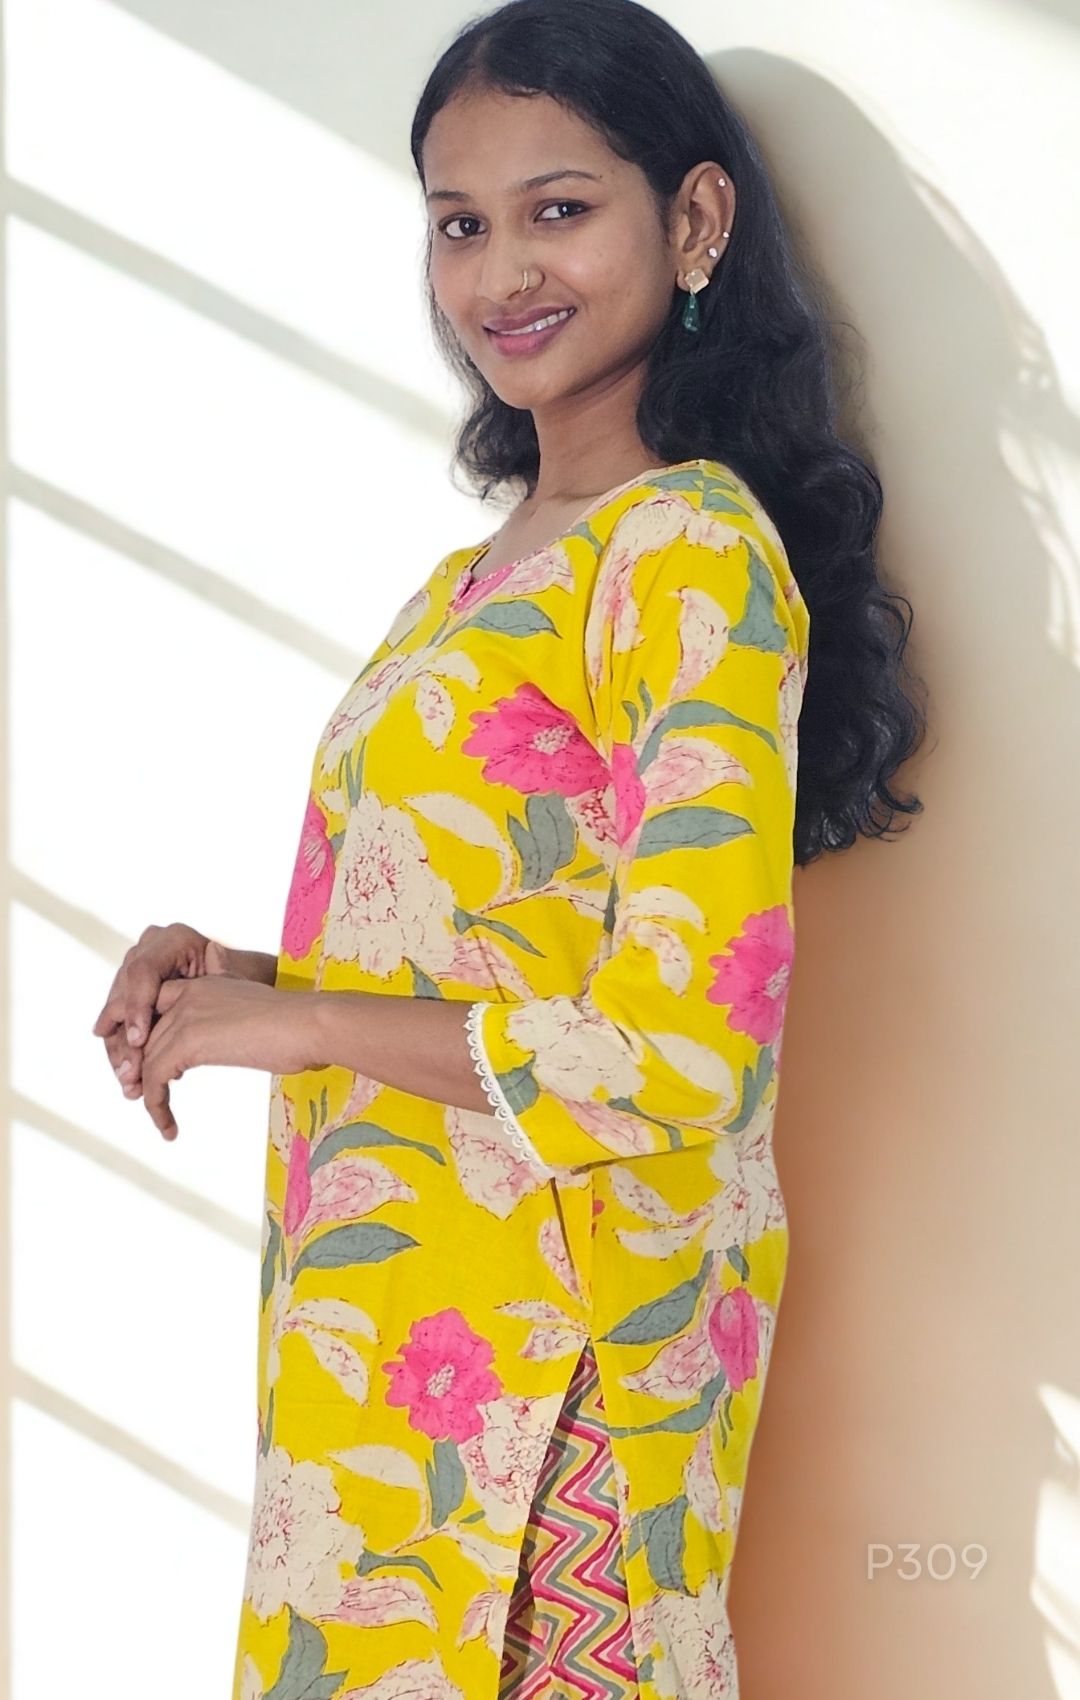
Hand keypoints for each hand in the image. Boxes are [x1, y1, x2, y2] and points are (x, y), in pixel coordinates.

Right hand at [92, 923, 233, 1104]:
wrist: (238, 988)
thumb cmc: (241, 981)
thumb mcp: (236, 976)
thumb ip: (222, 968)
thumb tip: (215, 950)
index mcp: (173, 939)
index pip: (142, 973)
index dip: (136, 1008)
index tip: (138, 1040)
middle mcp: (148, 950)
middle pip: (122, 998)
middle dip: (124, 1040)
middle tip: (129, 1073)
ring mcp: (137, 971)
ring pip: (117, 1015)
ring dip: (120, 1053)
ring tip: (130, 1085)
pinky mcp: (134, 996)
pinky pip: (121, 1024)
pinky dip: (126, 1052)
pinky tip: (132, 1079)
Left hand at [140, 977, 324, 1140]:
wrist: (307, 1026)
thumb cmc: (293, 1023)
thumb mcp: (250, 1009)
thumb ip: (227, 1009)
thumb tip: (227, 1017)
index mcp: (202, 984)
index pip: (158, 1009)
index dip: (152, 1040)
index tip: (157, 1068)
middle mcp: (187, 994)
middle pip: (147, 1037)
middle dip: (144, 1071)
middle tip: (151, 1100)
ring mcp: (184, 1016)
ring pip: (146, 1060)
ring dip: (148, 1095)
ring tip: (161, 1119)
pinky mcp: (186, 1042)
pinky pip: (153, 1078)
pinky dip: (156, 1106)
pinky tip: (168, 1127)